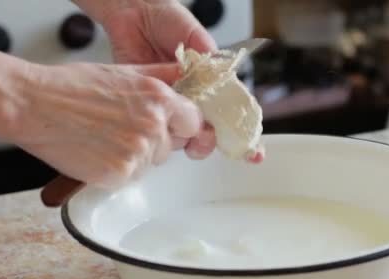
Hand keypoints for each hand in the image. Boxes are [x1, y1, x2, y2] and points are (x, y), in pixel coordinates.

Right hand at [12, 62, 202, 187]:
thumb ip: (159, 78)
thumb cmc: (71, 87)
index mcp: (158, 97)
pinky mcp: (119, 174)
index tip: (170, 127)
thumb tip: (184, 78)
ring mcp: (138, 152)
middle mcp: (153, 125)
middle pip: (171, 146)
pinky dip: (116, 171)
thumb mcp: (122, 73)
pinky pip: (130, 179)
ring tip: (103, 139)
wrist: (34, 106)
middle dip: (153, 141)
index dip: (180, 125)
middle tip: (120, 129)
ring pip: (150, 164)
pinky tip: (96, 153)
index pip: (193, 121)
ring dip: (133, 157)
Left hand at [99, 0, 263, 162]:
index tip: (254, 154)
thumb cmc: (166, 19)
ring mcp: (172, 101)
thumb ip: (206, 54)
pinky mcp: (151, 103)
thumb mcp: (191, 33)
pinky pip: (161, 123)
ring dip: (188, 137)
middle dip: (212, 141)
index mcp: (211, 81)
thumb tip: (219, 71)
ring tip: (187, 130)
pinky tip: (167, 124)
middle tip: (208, 139)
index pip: (232, 110)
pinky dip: (165, 128)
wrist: (134, 14)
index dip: (244, 134)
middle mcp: (193, 95)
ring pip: (185, 132)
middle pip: (209, 130)